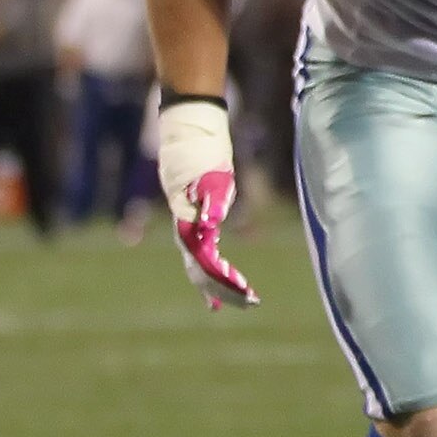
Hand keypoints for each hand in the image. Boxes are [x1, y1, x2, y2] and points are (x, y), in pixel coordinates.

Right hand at [156, 99, 256, 309]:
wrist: (189, 131)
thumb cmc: (201, 152)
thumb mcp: (209, 175)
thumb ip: (209, 201)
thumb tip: (211, 225)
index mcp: (189, 222)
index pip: (206, 264)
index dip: (223, 282)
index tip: (246, 293)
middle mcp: (186, 229)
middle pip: (201, 272)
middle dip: (223, 291)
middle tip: (250, 304)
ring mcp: (188, 225)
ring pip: (199, 266)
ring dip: (216, 286)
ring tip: (231, 305)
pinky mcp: (194, 220)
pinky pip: (201, 253)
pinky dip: (211, 270)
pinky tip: (223, 277)